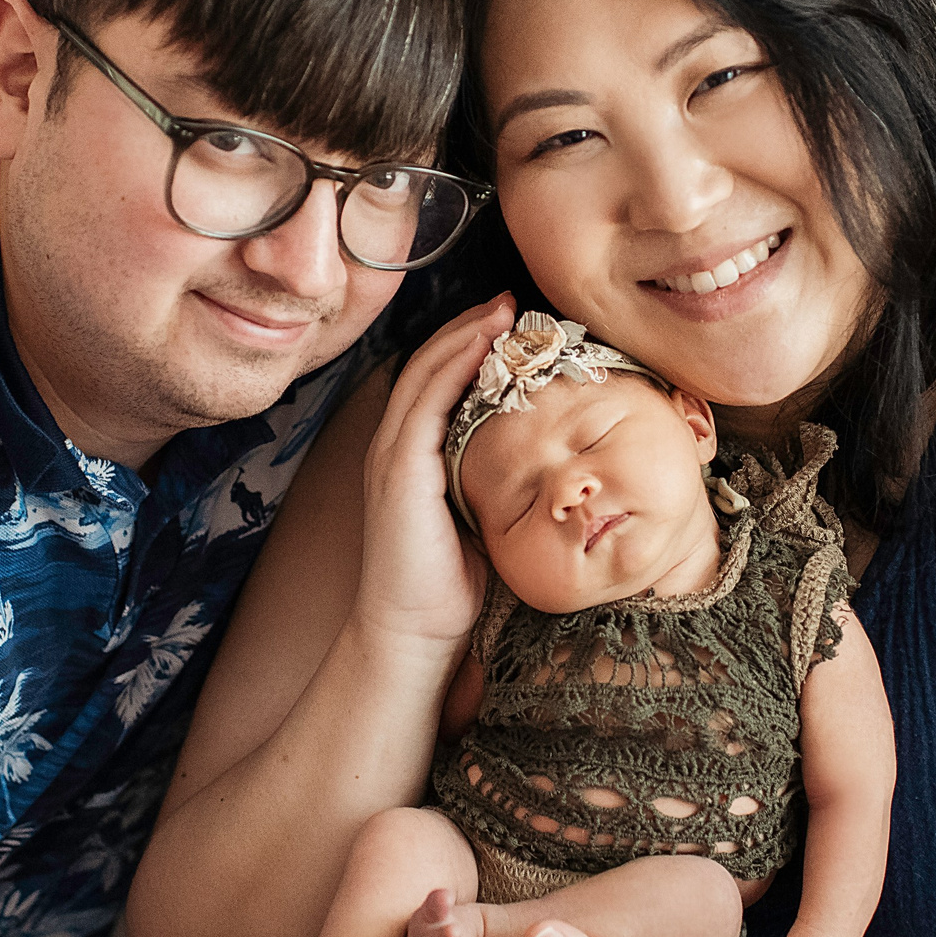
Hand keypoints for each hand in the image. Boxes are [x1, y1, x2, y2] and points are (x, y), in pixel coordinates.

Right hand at [351, 295, 516, 659]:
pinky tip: (483, 346)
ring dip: (464, 336)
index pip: (437, 384)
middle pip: (428, 366)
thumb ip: (494, 485)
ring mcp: (392, 457)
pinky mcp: (400, 471)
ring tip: (502, 311)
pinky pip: (427, 403)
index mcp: (412, 458)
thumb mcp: (478, 522)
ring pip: (426, 374)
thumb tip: (543, 467)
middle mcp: (394, 448)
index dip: (469, 348)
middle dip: (469, 328)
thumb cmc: (448, 589)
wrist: (412, 635)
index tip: (511, 325)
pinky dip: (453, 367)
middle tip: (511, 301)